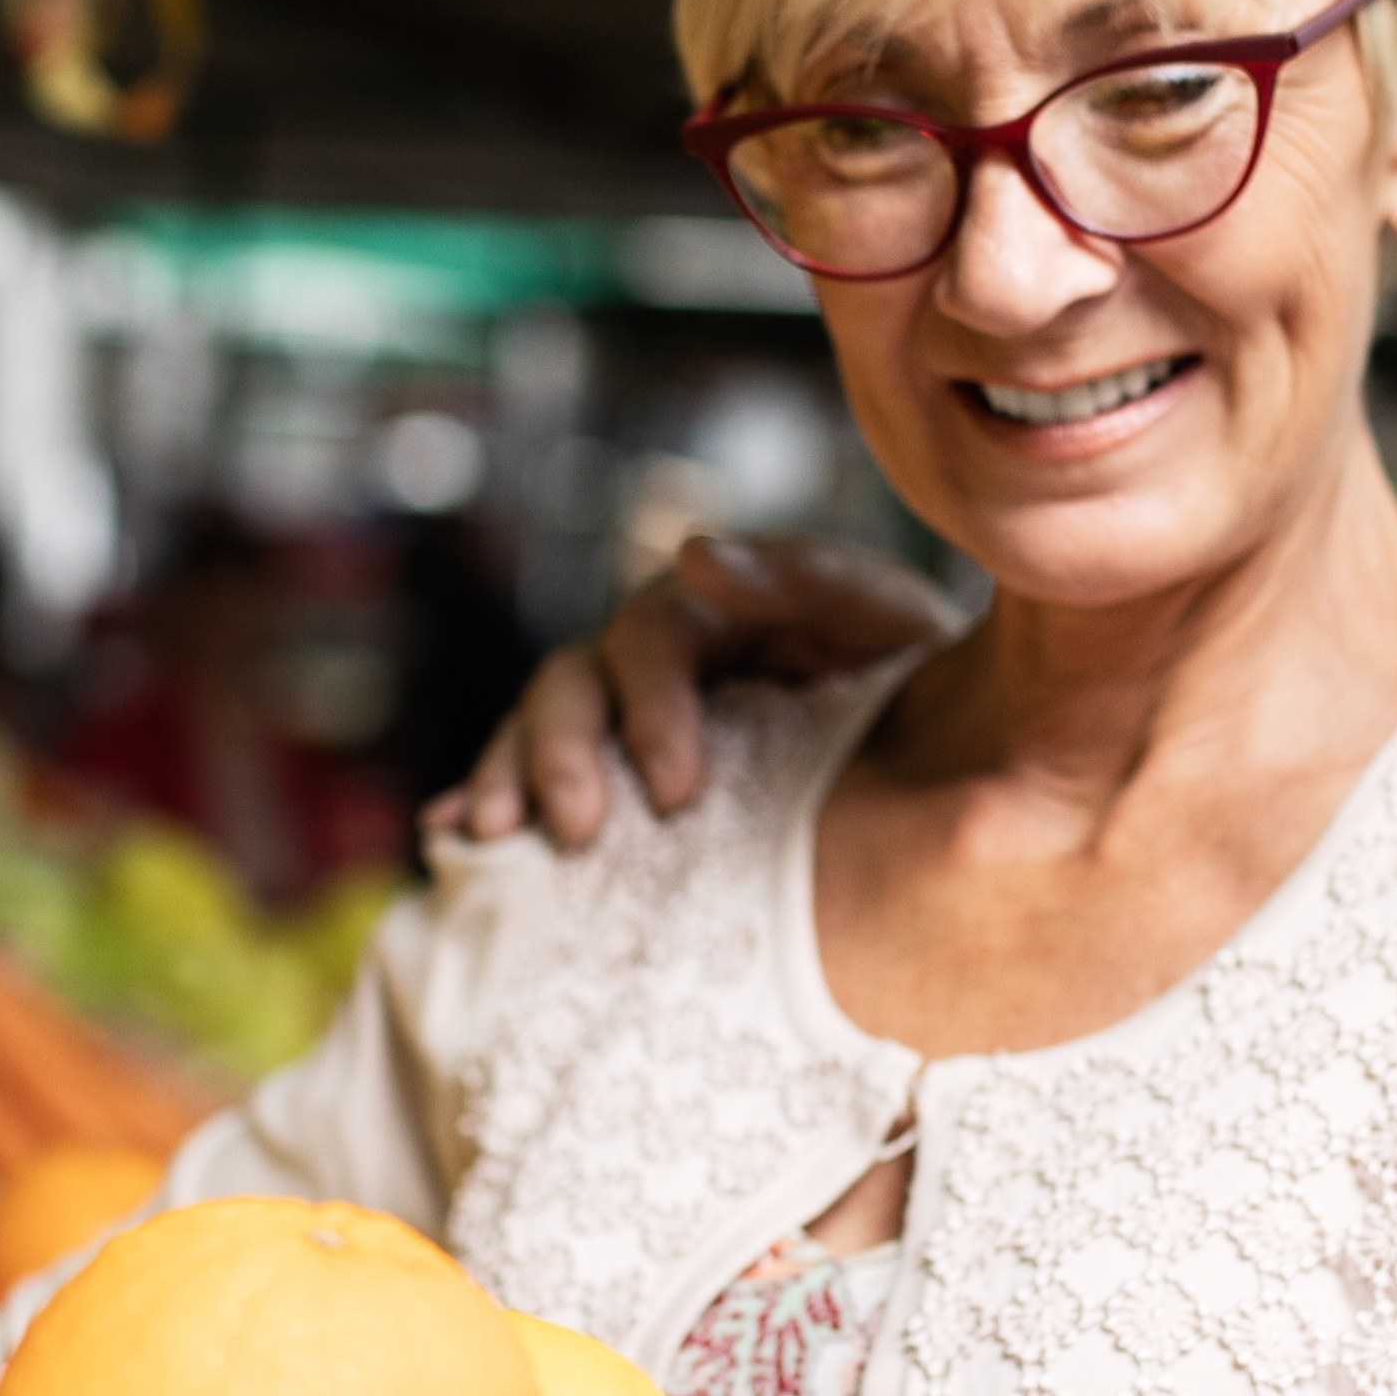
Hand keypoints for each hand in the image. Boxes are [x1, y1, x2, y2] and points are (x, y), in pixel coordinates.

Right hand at [426, 532, 952, 852]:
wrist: (947, 748)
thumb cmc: (913, 676)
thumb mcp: (884, 617)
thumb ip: (804, 576)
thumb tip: (696, 554)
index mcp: (712, 611)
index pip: (649, 640)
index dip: (650, 711)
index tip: (679, 794)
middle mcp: (650, 660)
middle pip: (571, 684)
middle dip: (561, 756)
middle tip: (579, 833)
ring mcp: (620, 721)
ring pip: (533, 731)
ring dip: (503, 778)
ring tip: (484, 838)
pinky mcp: (610, 781)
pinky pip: (528, 784)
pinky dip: (477, 802)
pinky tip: (448, 841)